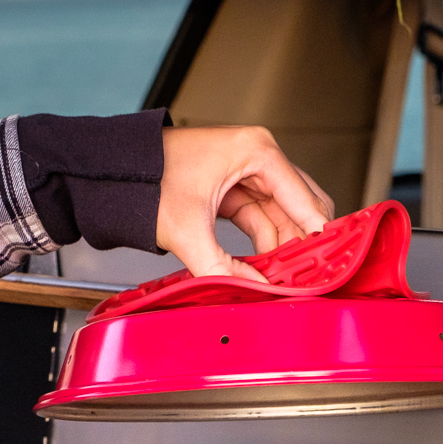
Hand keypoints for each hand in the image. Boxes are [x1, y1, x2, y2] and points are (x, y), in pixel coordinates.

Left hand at [157, 125, 332, 278]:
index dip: (318, 235)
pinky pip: (262, 220)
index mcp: (256, 151)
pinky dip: (267, 245)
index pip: (304, 199)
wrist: (113, 172)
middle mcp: (258, 157)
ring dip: (284, 248)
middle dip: (303, 243)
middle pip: (301, 206)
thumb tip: (252, 292)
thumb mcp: (186, 229)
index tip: (329, 263)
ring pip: (283, 216)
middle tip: (308, 276)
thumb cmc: (145, 177)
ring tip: (287, 279)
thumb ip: (220, 267)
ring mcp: (248, 173)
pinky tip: (268, 269)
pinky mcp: (235, 190)